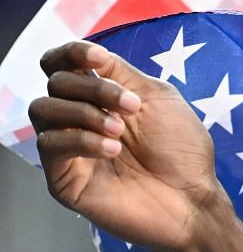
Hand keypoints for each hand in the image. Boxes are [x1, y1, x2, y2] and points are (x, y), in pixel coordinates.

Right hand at [28, 40, 227, 251]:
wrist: (191, 198)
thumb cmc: (181, 149)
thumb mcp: (157, 98)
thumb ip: (121, 74)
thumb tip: (91, 53)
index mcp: (100, 96)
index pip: (62, 65)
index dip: (71, 53)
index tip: (98, 59)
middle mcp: (78, 118)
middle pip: (55, 83)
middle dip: (94, 88)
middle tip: (131, 107)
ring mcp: (67, 147)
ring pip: (42, 110)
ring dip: (84, 113)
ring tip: (120, 131)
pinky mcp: (62, 177)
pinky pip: (50, 145)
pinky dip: (82, 140)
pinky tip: (112, 150)